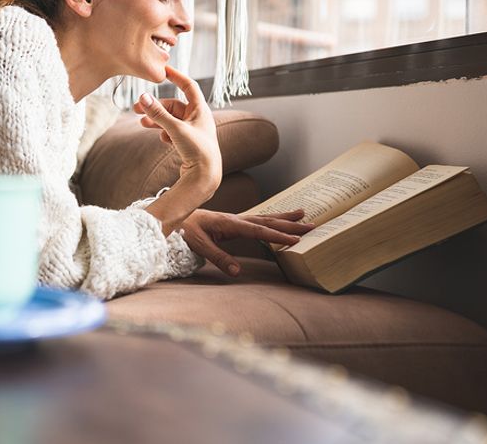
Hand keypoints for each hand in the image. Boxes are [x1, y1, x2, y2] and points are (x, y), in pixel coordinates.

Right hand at [133, 66, 220, 183]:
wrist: (205, 177)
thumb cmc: (197, 151)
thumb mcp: (175, 129)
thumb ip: (158, 113)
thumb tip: (142, 97)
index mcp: (201, 110)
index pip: (188, 85)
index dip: (176, 76)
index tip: (163, 70)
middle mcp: (198, 118)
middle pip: (174, 105)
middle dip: (156, 107)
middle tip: (136, 108)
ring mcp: (193, 131)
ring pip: (171, 119)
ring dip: (157, 120)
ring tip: (142, 123)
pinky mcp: (188, 143)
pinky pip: (173, 131)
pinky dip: (165, 132)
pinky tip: (163, 140)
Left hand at [174, 208, 315, 276]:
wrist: (174, 215)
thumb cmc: (184, 230)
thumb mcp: (198, 245)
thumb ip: (218, 257)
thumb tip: (238, 272)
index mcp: (229, 223)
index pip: (259, 231)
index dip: (278, 236)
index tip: (296, 240)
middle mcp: (236, 219)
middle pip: (268, 221)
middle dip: (290, 224)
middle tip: (312, 225)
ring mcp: (236, 219)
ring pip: (265, 217)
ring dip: (284, 217)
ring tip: (304, 214)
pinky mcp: (233, 222)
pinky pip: (258, 220)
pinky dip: (272, 219)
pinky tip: (279, 219)